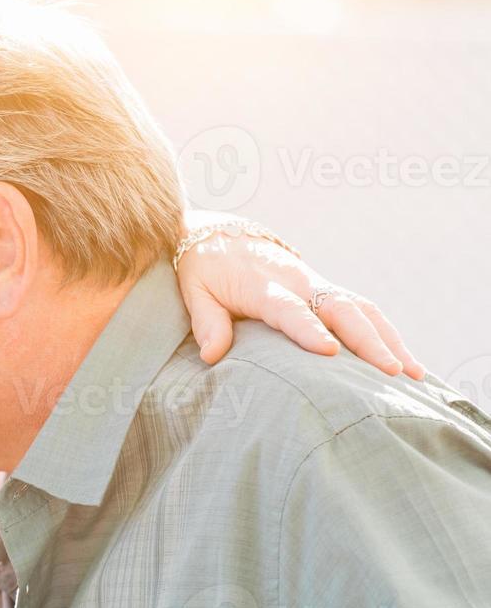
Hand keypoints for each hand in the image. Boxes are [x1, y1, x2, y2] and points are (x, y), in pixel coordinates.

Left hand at [174, 232, 424, 379]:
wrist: (218, 233)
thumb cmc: (203, 267)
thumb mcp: (194, 291)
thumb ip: (206, 322)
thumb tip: (211, 355)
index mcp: (263, 285)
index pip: (290, 310)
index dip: (309, 330)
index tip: (330, 353)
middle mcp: (297, 282)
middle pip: (341, 309)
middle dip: (369, 341)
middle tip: (392, 373)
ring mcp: (315, 284)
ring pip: (361, 309)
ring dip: (389, 340)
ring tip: (413, 375)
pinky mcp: (324, 289)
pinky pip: (362, 310)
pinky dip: (385, 333)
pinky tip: (403, 361)